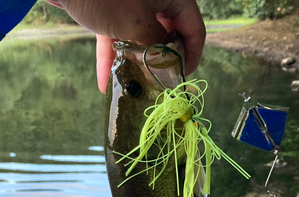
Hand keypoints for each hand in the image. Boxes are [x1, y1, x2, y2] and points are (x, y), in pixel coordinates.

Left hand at [44, 0, 205, 93]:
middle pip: (167, 34)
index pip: (194, 29)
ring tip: (131, 87)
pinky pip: (117, 34)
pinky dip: (112, 55)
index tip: (182, 78)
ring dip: (134, 63)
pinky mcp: (109, 7)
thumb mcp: (137, 26)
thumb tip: (166, 66)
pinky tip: (105, 82)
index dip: (191, 55)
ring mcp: (132, 2)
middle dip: (160, 62)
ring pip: (140, 37)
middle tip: (156, 84)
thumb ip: (157, 49)